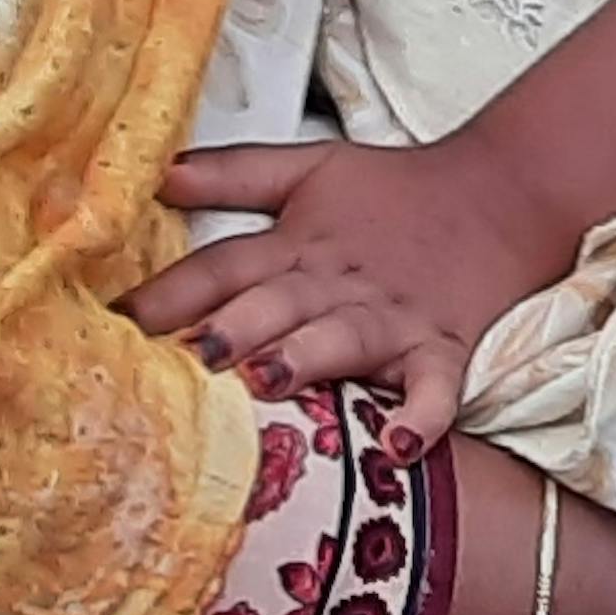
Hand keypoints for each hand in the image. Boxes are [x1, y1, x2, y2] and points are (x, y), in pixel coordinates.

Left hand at [125, 134, 582, 413]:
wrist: (502, 192)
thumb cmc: (395, 192)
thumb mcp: (311, 168)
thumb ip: (233, 173)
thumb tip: (155, 174)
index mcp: (298, 243)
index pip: (224, 264)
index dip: (170, 290)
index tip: (114, 322)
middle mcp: (337, 282)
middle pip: (276, 300)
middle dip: (230, 326)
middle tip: (183, 354)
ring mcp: (392, 318)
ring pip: (342, 338)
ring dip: (306, 358)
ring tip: (268, 381)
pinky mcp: (443, 349)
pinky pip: (435, 389)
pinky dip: (421, 418)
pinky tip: (398, 446)